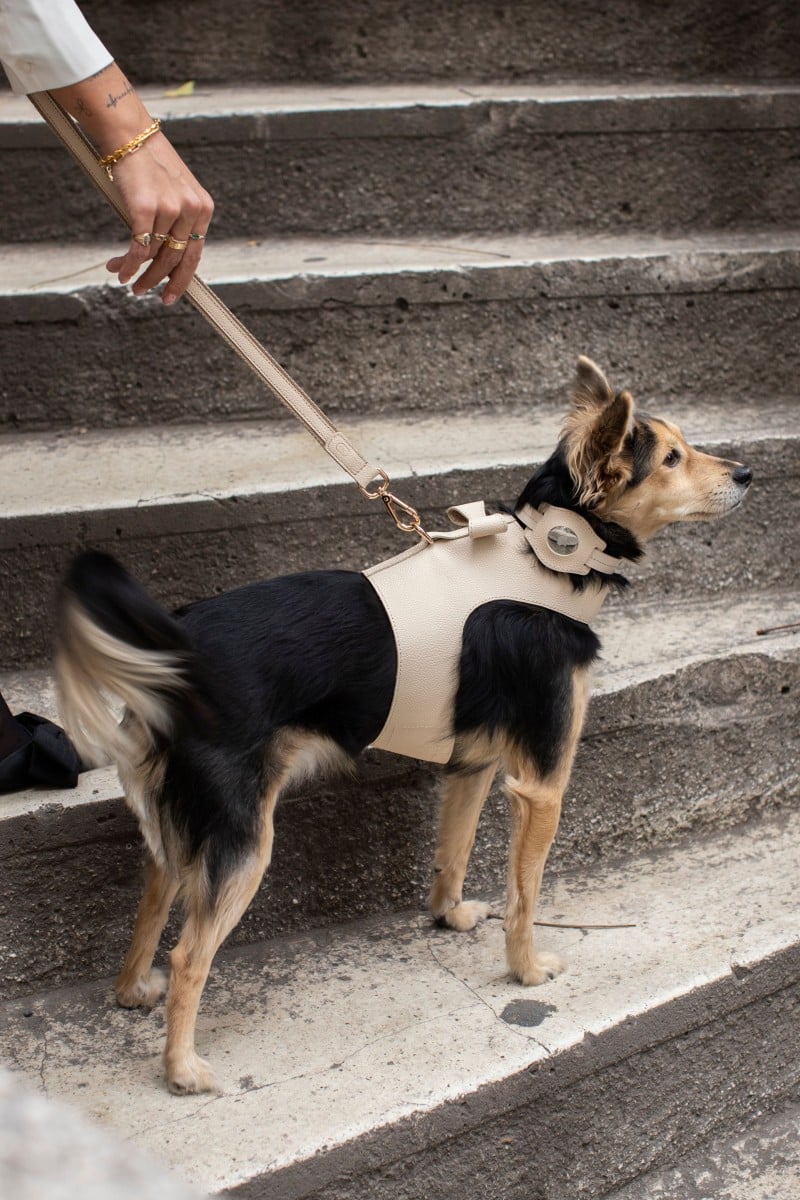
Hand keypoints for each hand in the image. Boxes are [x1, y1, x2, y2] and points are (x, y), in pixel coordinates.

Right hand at [105, 132, 213, 304]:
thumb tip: (164, 259)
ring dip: (134, 270)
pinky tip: (119, 269)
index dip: (182, 279)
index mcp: (203, 208)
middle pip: (174, 259)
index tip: (171, 295)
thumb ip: (177, 222)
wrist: (129, 135)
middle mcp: (191, 209)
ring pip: (153, 254)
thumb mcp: (175, 192)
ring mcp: (170, 208)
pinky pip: (138, 247)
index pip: (194, 254)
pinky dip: (127, 263)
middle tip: (143, 292)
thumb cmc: (149, 163)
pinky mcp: (146, 207)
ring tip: (122, 276)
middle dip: (157, 281)